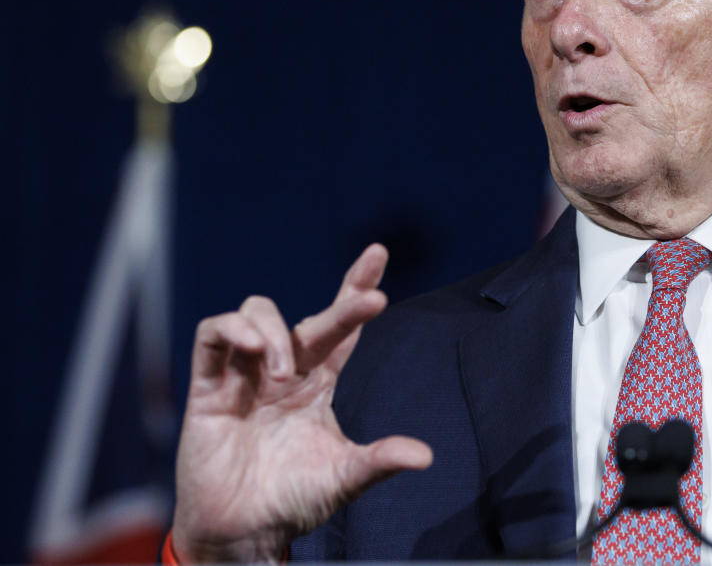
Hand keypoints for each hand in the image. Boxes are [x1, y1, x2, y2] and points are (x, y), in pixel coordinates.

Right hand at [170, 244, 432, 562]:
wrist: (242, 534)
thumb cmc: (292, 502)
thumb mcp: (343, 479)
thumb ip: (379, 461)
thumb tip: (426, 456)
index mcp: (318, 383)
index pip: (341, 328)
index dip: (356, 290)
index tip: (377, 255)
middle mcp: (283, 370)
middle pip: (310, 317)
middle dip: (344, 301)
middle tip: (372, 300)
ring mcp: (244, 375)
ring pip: (257, 312)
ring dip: (276, 332)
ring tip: (283, 374)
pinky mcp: (207, 388)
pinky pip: (212, 336)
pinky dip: (232, 330)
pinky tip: (252, 350)